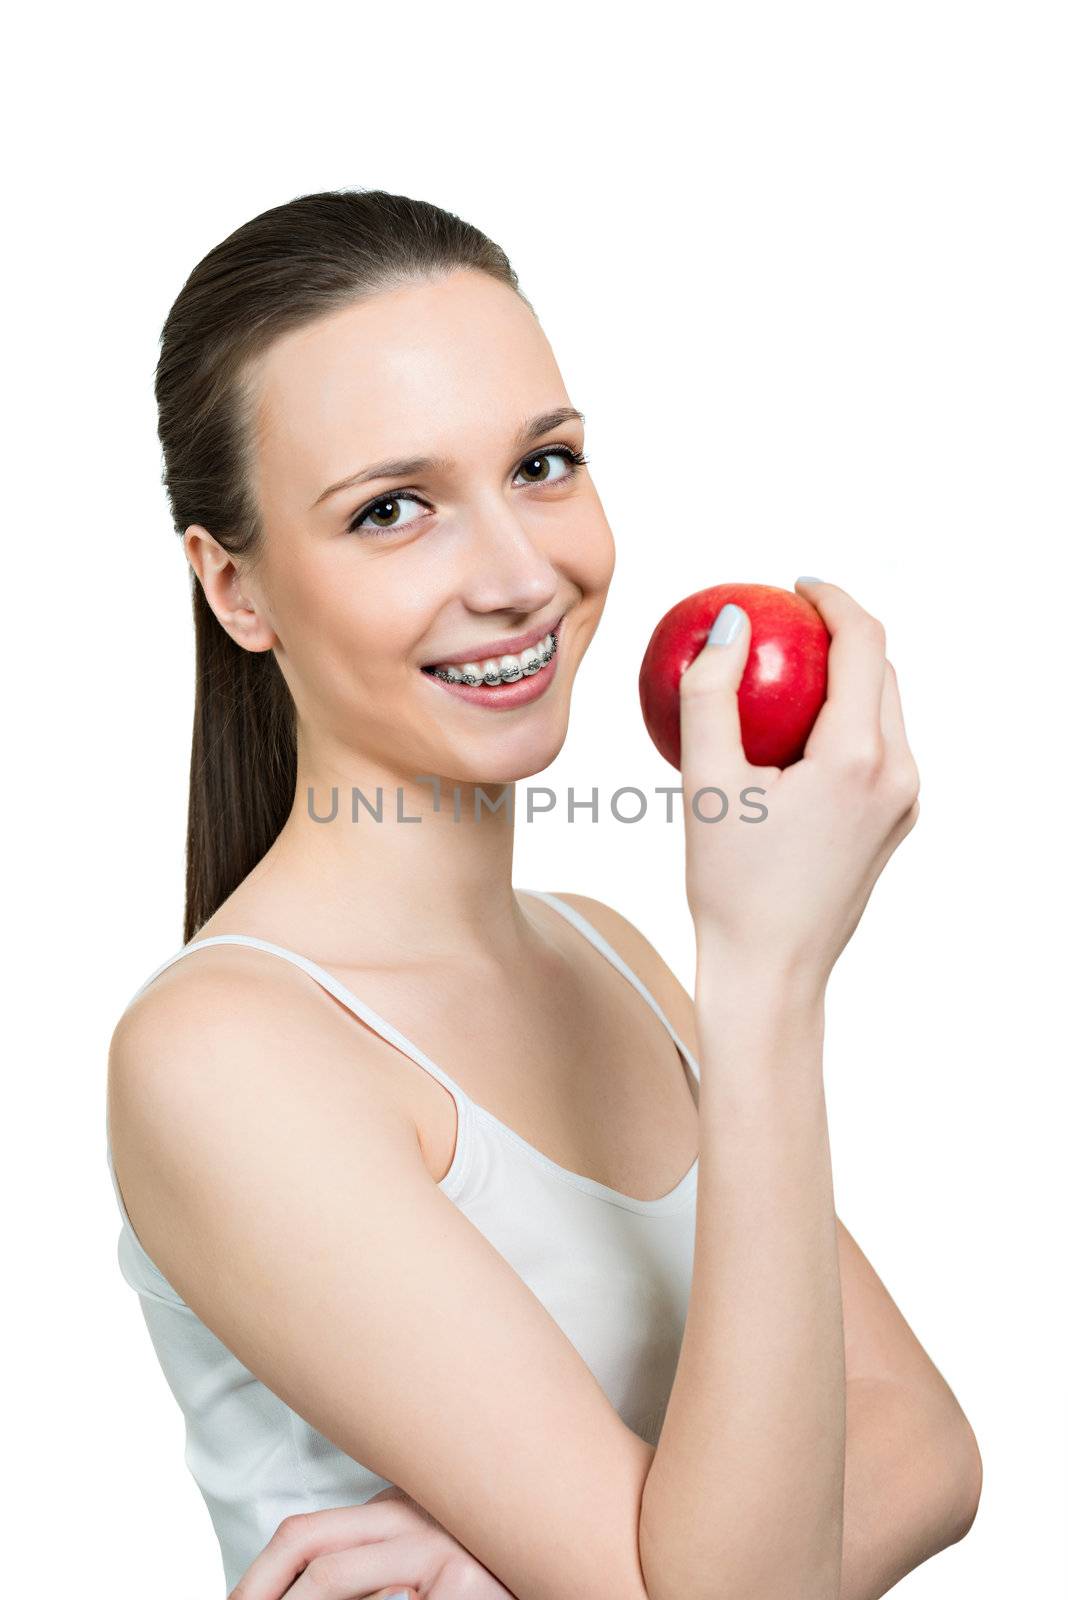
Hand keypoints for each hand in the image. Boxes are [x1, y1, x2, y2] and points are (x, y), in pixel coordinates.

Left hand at [227, 1484, 516, 1598]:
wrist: (573, 1573)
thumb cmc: (493, 1578)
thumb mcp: (427, 1568)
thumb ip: (379, 1565)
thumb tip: (306, 1592)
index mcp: (402, 1505)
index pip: (304, 1535)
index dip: (259, 1577)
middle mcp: (416, 1512)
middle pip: (305, 1541)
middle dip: (257, 1589)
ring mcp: (440, 1542)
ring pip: (331, 1578)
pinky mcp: (461, 1579)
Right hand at [679, 578, 919, 992]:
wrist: (773, 972)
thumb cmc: (729, 885)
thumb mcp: (705, 783)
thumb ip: (710, 693)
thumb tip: (729, 622)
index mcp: (860, 757)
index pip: (864, 643)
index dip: (834, 599)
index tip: (793, 586)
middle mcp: (898, 773)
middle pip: (883, 672)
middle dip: (839, 634)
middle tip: (781, 624)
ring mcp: (904, 802)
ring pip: (884, 711)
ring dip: (843, 679)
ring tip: (782, 673)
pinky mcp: (895, 824)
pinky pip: (876, 750)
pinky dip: (843, 723)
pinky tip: (791, 734)